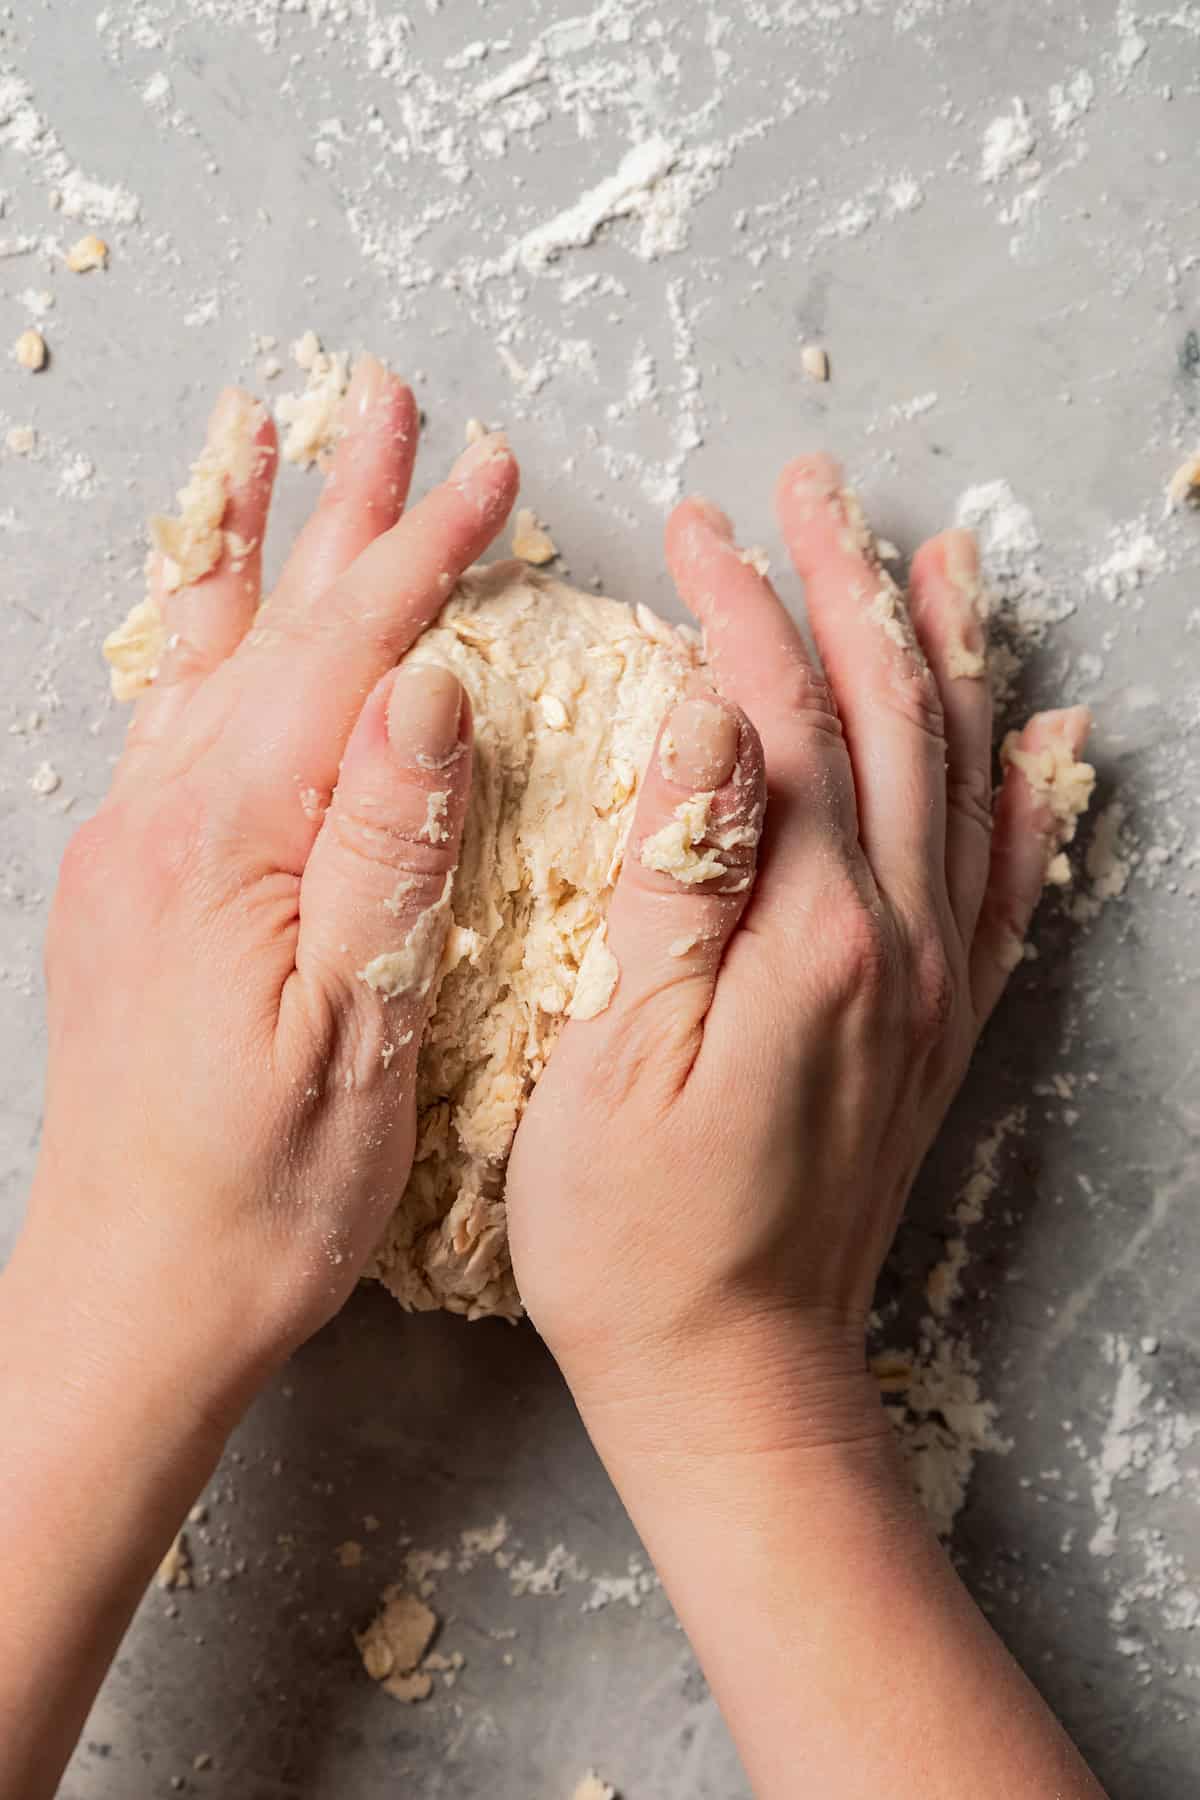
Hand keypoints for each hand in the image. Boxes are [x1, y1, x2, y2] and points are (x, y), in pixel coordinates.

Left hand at [17, 363, 518, 1412]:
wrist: (131, 1297)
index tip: (494, 477)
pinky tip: (216, 622)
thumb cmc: (261, 1194)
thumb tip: (429, 688)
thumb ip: (386, 849)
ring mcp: (133, 850)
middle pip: (263, 624)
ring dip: (254, 547)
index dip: (425, 556)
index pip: (345, 657)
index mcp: (225, 845)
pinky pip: (171, 718)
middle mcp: (159, 821)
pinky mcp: (133, 888)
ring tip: (261, 441)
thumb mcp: (357, 1032)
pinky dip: (205, 638)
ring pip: (203, 656)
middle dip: (337, 509)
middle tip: (378, 399)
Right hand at [507, 452, 1089, 1453]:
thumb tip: (717, 713)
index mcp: (811, 930)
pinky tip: (1042, 741)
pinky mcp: (936, 1026)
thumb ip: (678, 871)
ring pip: (960, 777)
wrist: (733, 1371)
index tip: (694, 531)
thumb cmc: (636, 1229)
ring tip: (939, 564)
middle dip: (850, 590)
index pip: (782, 716)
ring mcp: (933, 982)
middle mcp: (899, 939)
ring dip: (944, 659)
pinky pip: (1006, 883)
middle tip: (816, 490)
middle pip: (887, 719)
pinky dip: (1026, 797)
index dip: (741, 610)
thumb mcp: (615, 1050)